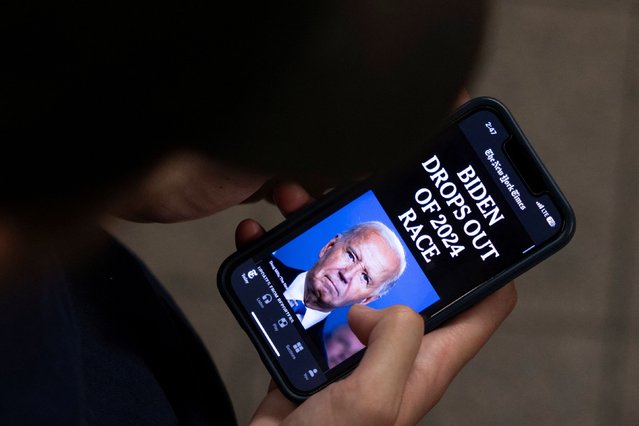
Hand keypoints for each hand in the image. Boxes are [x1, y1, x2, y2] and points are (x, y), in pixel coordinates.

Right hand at [236, 182, 516, 425]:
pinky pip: (310, 297)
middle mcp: (395, 346)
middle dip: (392, 235)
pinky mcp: (313, 344)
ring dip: (331, 244)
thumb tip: (374, 306)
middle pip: (411, 277)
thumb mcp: (375, 400)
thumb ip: (395, 343)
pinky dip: (293, 271)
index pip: (484, 304)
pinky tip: (267, 247)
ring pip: (355, 278)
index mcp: (426, 359)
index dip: (491, 263)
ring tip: (302, 209)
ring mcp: (353, 344)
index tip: (479, 222)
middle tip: (366, 194)